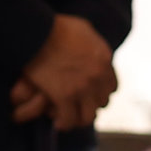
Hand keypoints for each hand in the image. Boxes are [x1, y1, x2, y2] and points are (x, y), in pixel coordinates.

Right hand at [6, 15, 116, 129]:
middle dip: (90, 104)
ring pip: (88, 115)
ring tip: (69, 118)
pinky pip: (69, 119)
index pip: (112, 86)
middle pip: (102, 102)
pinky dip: (64, 123)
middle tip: (78, 106)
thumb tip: (93, 50)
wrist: (38, 32)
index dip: (100, 92)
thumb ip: (93, 43)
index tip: (90, 94)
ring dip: (79, 118)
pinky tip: (58, 123)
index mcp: (104, 59)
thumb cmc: (56, 27)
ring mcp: (82, 88)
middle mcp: (98, 76)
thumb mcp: (84, 29)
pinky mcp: (64, 96)